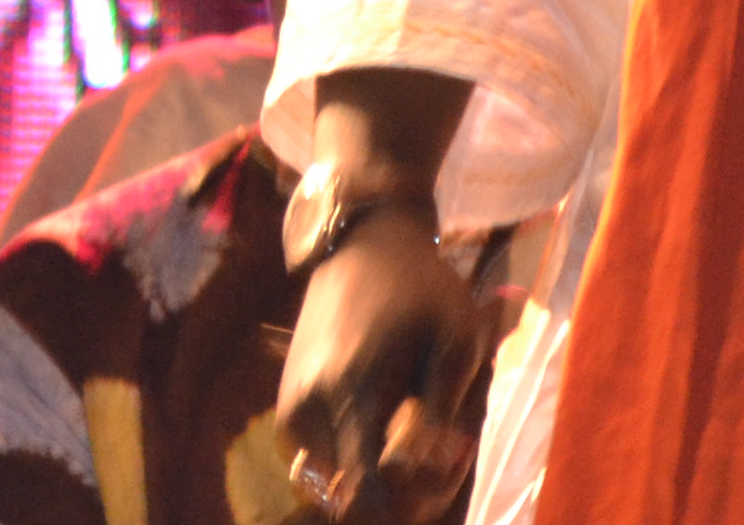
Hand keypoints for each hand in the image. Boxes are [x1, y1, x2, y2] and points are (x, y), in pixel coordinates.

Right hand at [276, 210, 495, 523]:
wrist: (361, 244)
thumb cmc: (421, 288)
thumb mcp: (455, 341)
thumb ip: (441, 413)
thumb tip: (431, 470)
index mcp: (352, 391)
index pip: (367, 494)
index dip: (410, 503)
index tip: (443, 469)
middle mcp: (311, 409)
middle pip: (352, 498)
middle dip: (403, 494)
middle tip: (445, 450)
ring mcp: (293, 410)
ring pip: (335, 485)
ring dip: (377, 478)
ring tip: (417, 433)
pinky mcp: (288, 408)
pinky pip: (322, 462)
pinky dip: (355, 460)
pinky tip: (388, 426)